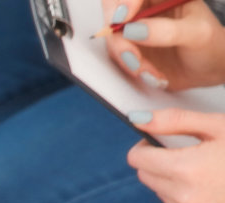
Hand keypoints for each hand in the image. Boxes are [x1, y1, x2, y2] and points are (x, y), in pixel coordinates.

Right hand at [103, 0, 224, 89]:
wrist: (211, 69)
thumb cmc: (211, 46)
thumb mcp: (197, 34)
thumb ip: (168, 30)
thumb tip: (134, 30)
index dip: (123, 3)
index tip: (121, 20)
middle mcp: (146, 11)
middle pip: (114, 15)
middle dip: (118, 38)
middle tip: (131, 55)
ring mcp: (136, 30)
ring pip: (113, 39)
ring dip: (127, 59)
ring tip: (149, 71)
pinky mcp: (130, 49)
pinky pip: (117, 58)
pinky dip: (131, 69)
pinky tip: (151, 75)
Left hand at [129, 108, 224, 202]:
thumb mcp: (219, 127)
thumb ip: (174, 121)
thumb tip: (139, 120)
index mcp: (187, 170)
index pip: (137, 159)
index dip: (147, 147)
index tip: (159, 143)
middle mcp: (187, 199)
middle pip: (147, 177)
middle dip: (161, 164)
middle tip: (191, 156)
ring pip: (163, 196)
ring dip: (176, 184)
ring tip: (209, 175)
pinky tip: (215, 192)